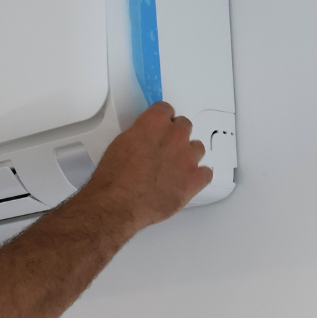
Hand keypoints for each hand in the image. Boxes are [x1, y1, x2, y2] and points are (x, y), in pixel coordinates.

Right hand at [79, 102, 213, 233]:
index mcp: (154, 123)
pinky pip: (206, 174)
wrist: (116, 206)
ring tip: (172, 171)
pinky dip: (197, 178)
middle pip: (184, 127)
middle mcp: (175, 136)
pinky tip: (184, 183)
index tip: (156, 131)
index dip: (160, 122)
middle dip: (174, 138)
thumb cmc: (112, 180)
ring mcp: (188, 158)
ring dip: (187, 156)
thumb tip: (146, 141)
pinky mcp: (194, 180)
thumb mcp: (118, 146)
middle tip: (162, 153)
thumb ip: (139, 136)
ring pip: (197, 149)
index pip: (165, 110)